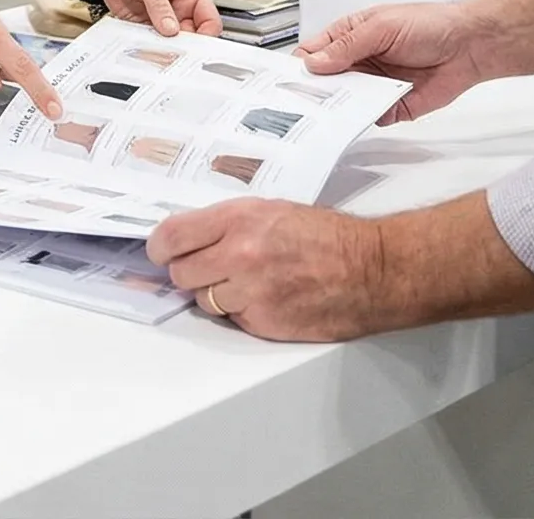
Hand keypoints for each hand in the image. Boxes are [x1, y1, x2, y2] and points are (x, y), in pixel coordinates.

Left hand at [87, 0, 220, 37]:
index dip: (206, 36)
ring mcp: (162, 18)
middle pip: (192, 37)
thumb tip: (171, 29)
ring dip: (163, 48)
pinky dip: (146, 46)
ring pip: (171, 43)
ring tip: (154, 49)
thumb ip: (159, 6)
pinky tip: (141, 46)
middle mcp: (179, 7)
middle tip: (173, 52)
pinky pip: (150, 42)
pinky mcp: (144, 24)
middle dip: (184, 47)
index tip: (195, 46)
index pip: (209, 20)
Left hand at [148, 199, 382, 341]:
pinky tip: (268, 299)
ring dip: (217, 295)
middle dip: (192, 273)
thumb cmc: (328, 236)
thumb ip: (227, 223)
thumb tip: (187, 238)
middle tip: (212, 269)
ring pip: (204, 300)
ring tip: (249, 283)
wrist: (372, 269)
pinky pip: (232, 320)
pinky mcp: (263, 323)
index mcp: (239, 219)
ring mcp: (250, 292)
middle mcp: (239, 254)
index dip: (160, 248)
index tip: (161, 253)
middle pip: (180, 273)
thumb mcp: (272, 210)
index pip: (171, 237)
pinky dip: (243, 313)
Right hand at [297, 0, 495, 123]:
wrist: (469, 45)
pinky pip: (368, 116)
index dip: (299, 65)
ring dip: (337, 105)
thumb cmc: (430, 24)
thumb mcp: (381, 26)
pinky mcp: (389, 106)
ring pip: (343, 101)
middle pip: (324, 81)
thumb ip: (347, 46)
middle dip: (314, 89)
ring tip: (329, 108)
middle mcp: (358, 62)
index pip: (313, 52)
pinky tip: (360, 115)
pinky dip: (363, 118)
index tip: (289, 78)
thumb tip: (316, 62)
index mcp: (349, 36)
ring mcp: (372, 85)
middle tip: (303, 98)